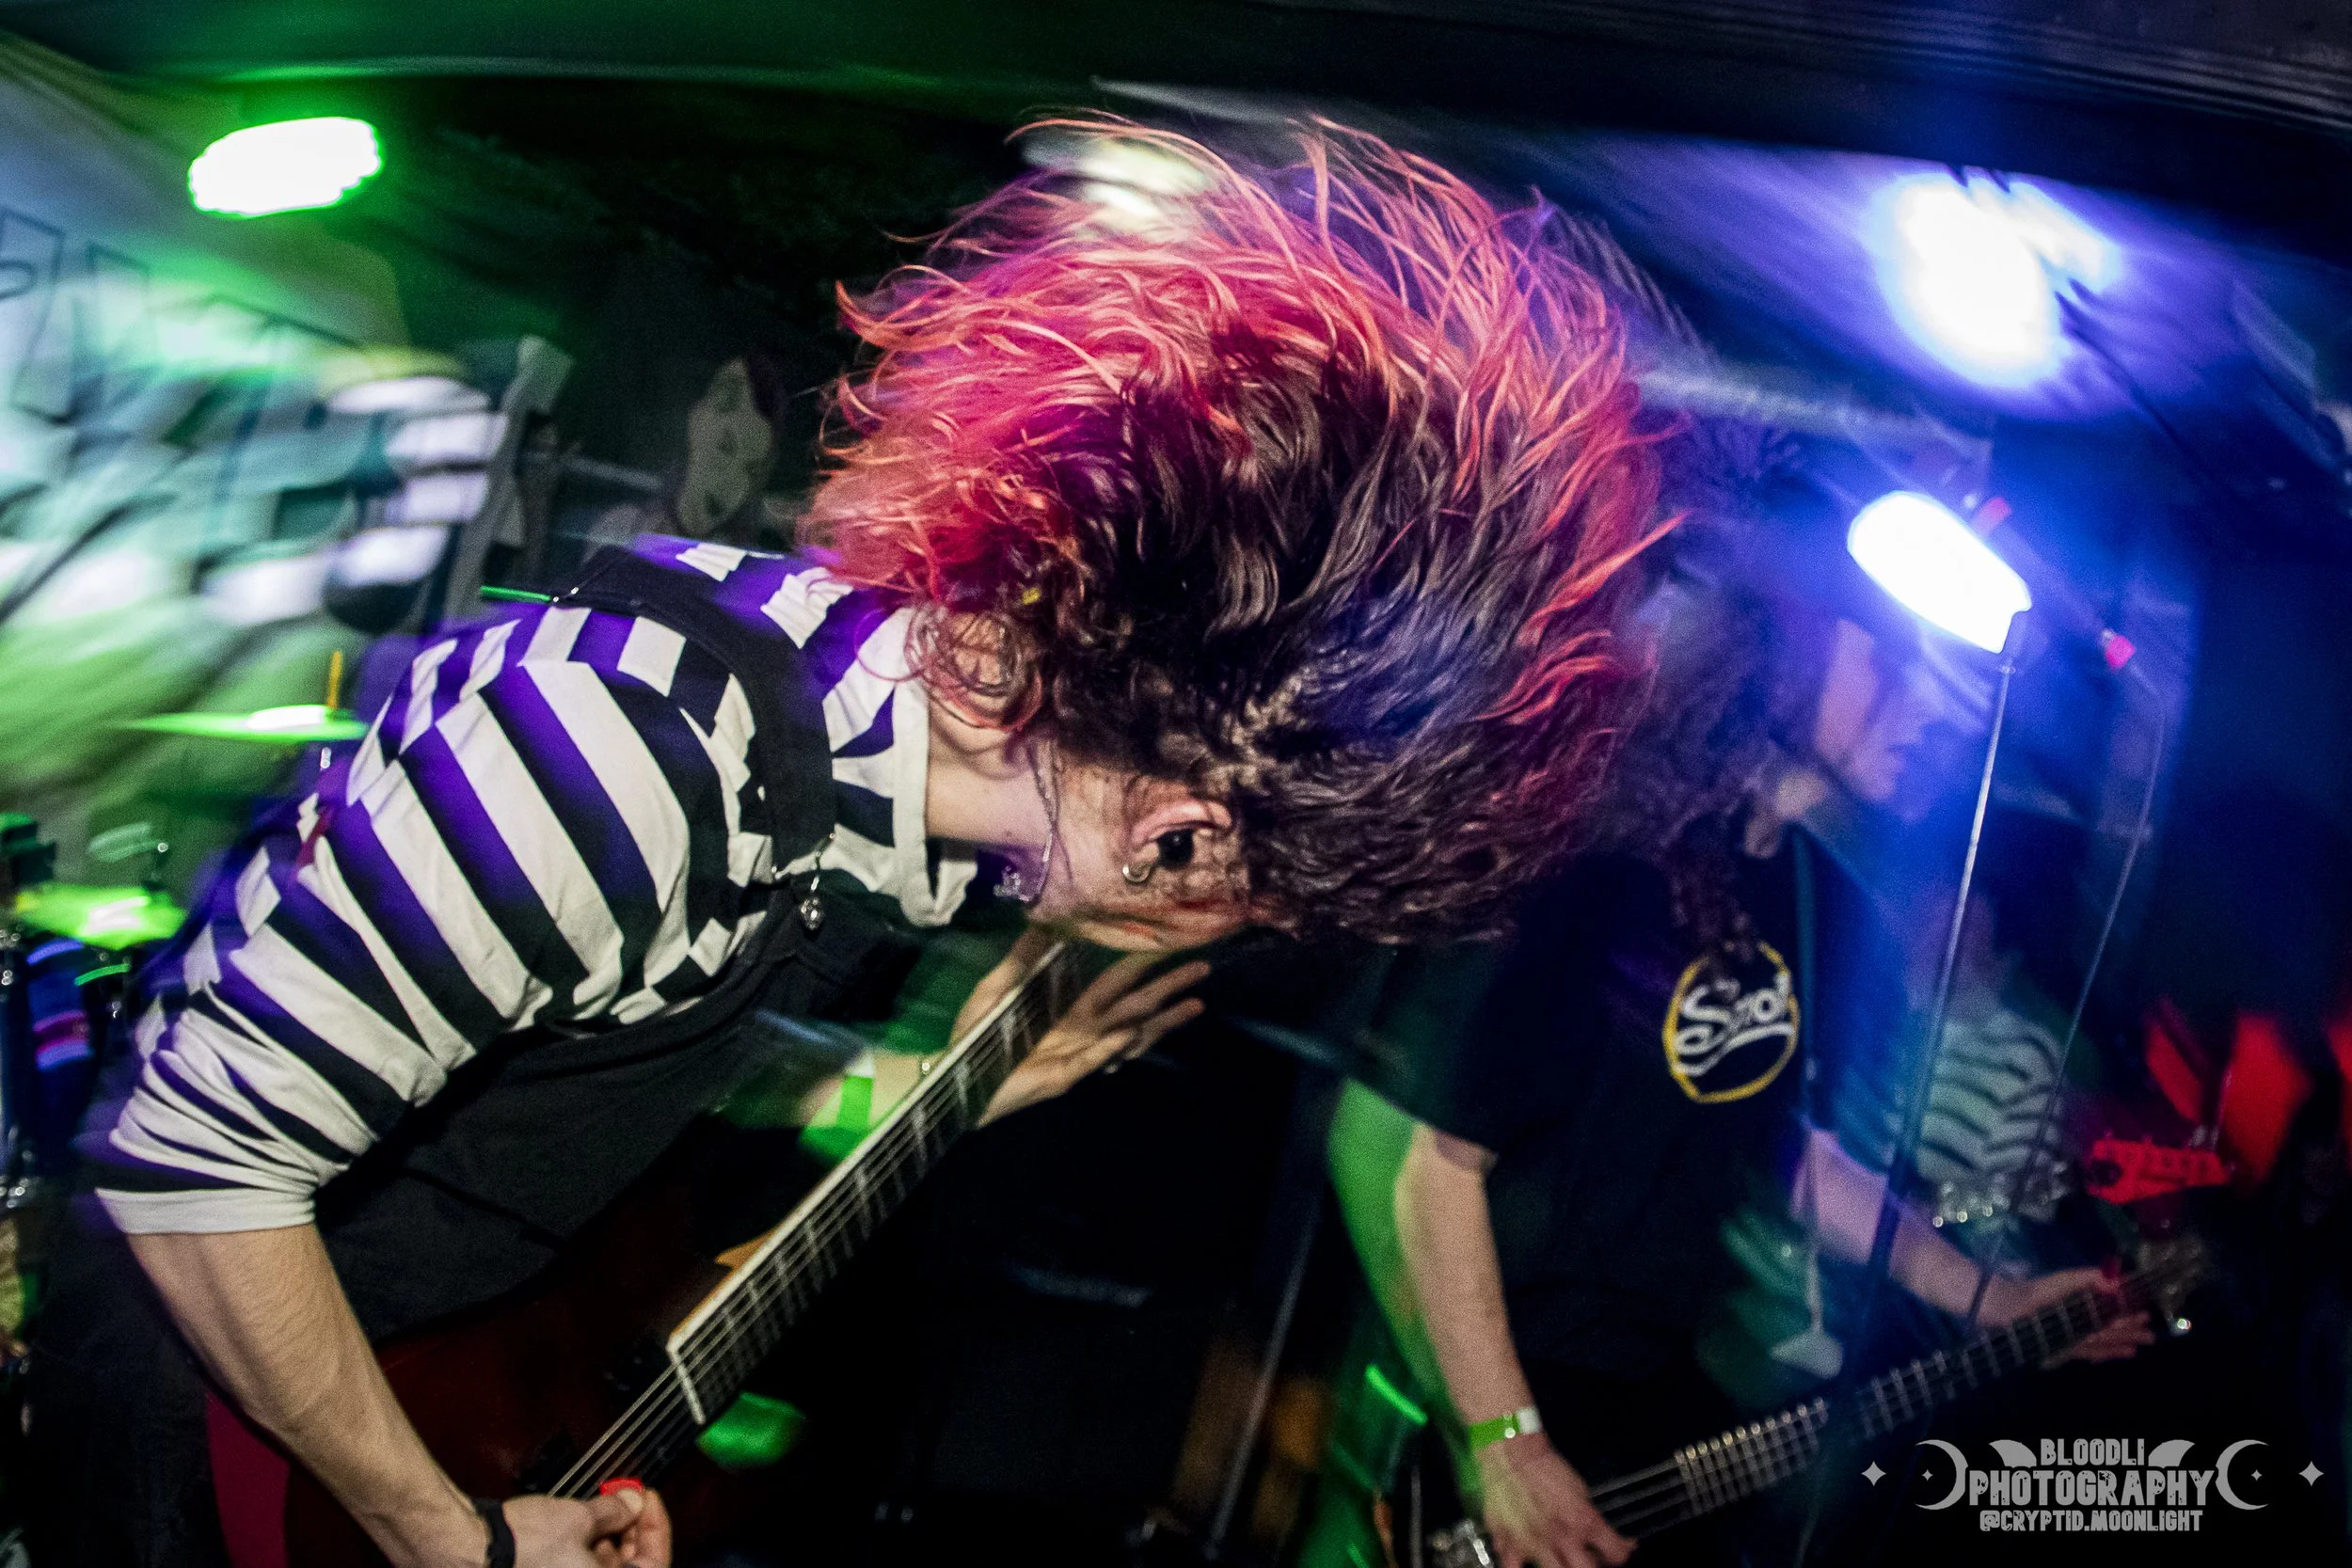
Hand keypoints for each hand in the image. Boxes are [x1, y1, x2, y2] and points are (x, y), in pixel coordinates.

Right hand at [503, 1488, 670, 1567]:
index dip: (656, 1528)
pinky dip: (587, 1547)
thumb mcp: (578, 1518)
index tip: (649, 1501)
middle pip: (627, 1567)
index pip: (652, 1565)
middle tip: (629, 1500)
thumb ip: (615, 1511)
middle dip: (631, 1531)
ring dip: (609, 1538)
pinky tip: (582, 1523)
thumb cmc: (519, 1548)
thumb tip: (633, 1502)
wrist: (471, 1550)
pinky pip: (578, 1567)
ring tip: (603, 1506)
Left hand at [969, 931, 1208, 1124]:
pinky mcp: (1063, 1076)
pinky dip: (1110, 1047)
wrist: (955, 1079)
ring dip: (1160, 1021)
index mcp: (1072, 1011)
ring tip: (1194, 1006)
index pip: (1115, 983)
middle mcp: (1085, 1031)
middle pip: (1135, 1006)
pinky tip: (1128, 1033)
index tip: (1168, 945)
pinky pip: (1092, 1059)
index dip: (1141, 965)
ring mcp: (1079, 1055)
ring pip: (1129, 1035)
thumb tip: (1038, 920)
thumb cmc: (977, 1037)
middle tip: (1202, 969)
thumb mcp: (997, 989)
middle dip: (1168, 988)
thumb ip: (1019, 959)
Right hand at [1473, 1434, 1632, 1567]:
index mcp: (1585, 1521)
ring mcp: (1535, 1544)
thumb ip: (1589, 1518)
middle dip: (1592, 1566)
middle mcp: (1563, 1538)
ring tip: (1560, 1560)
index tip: (1617, 1550)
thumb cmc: (1545, 1466)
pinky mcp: (1510, 1543)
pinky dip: (1521, 1567)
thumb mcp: (1580, 1490)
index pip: (1616, 1553)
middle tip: (1589, 1558)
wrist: (1514, 1452)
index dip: (1620, 1552)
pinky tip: (1527, 1561)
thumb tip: (1599, 1534)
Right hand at [1980, 1267, 2154, 1365]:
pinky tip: (2106, 1357)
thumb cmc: (2035, 1293)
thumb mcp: (2062, 1280)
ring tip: (2136, 1350)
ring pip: (2101, 1346)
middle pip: (2111, 1333)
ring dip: (2119, 1347)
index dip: (2129, 1316)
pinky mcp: (2062, 1349)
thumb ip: (2089, 1279)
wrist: (2007, 1311)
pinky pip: (2085, 1355)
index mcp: (2085, 1314)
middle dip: (2130, 1333)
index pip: (2113, 1316)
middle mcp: (2082, 1332)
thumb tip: (2117, 1282)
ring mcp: (2073, 1343)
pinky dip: (2100, 1356)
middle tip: (2150, 1336)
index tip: (2145, 1314)